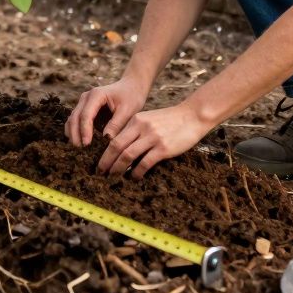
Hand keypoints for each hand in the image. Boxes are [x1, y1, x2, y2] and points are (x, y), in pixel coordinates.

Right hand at [65, 78, 148, 146]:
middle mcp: (86, 97)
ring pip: (72, 119)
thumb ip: (116, 124)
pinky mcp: (84, 108)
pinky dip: (75, 131)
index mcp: (96, 95)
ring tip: (78, 149)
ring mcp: (83, 102)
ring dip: (73, 134)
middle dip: (75, 134)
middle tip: (79, 150)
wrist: (131, 87)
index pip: (86, 115)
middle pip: (75, 117)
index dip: (84, 131)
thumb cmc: (131, 98)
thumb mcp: (128, 110)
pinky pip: (75, 121)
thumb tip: (106, 139)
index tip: (86, 144)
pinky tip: (80, 142)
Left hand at [95, 104, 211, 178]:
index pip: (114, 137)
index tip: (99, 162)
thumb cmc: (171, 120)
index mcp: (136, 120)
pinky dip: (137, 172)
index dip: (104, 152)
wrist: (193, 116)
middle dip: (106, 162)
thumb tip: (122, 149)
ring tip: (113, 176)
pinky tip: (135, 177)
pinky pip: (145, 163)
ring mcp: (152, 137)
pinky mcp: (163, 148)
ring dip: (118, 168)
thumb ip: (136, 130)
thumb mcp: (150, 119)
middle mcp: (141, 127)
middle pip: (116, 146)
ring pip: (128, 155)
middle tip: (100, 173)